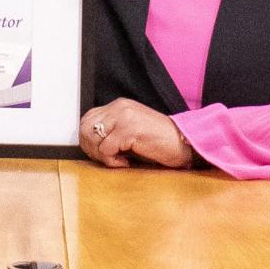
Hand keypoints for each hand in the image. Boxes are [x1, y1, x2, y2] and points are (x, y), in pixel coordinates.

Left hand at [77, 100, 195, 168]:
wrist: (183, 143)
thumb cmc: (160, 142)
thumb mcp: (132, 130)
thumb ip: (113, 130)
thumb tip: (90, 144)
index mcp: (119, 106)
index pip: (88, 119)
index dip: (89, 139)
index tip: (100, 153)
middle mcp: (119, 107)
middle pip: (85, 128)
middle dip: (91, 148)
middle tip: (107, 159)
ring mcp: (124, 117)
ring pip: (93, 138)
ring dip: (101, 156)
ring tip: (118, 161)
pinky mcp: (129, 130)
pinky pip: (106, 150)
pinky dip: (112, 161)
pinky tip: (126, 163)